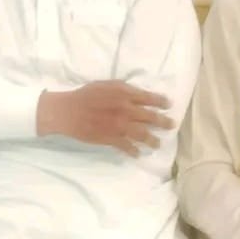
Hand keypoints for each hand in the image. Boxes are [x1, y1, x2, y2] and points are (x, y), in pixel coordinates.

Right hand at [36, 80, 173, 155]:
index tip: (168, 104)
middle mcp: (126, 110)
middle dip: (163, 121)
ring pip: (143, 134)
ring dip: (153, 139)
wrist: (68, 111)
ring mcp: (120, 126)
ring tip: (158, 143)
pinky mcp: (111, 139)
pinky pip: (127, 147)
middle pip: (151, 117)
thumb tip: (138, 94)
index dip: (161, 101)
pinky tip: (138, 154)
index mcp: (125, 94)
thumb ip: (124, 89)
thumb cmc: (86, 95)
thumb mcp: (107, 84)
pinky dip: (134, 151)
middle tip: (171, 125)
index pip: (149, 98)